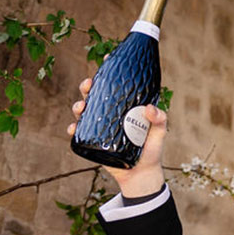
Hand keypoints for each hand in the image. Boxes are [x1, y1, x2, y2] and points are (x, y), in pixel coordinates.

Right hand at [69, 78, 168, 197]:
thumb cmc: (151, 151)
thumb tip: (149, 108)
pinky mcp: (93, 142)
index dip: (110, 73)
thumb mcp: (159, 133)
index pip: (116, 87)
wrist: (141, 174)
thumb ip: (160, 119)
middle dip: (89, 86)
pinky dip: (74, 129)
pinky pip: (80, 133)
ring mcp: (100, 128)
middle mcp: (110, 115)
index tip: (107, 60)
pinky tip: (74, 128)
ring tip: (81, 106)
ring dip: (78, 105)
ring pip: (84, 111)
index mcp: (125, 108)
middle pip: (96, 96)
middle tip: (89, 84)